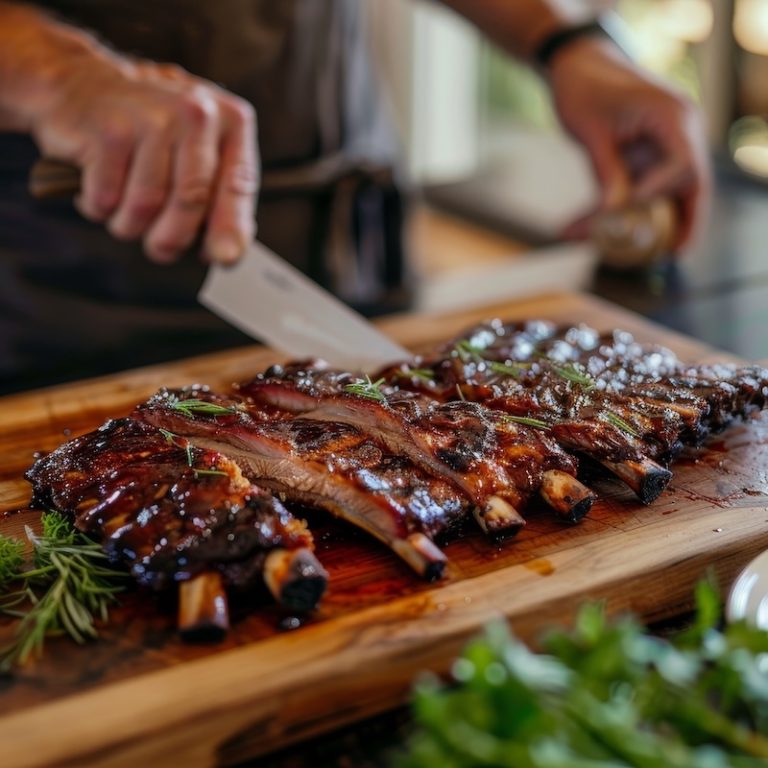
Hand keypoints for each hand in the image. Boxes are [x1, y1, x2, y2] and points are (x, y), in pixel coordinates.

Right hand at [27, 40, 257, 263]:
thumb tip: (227, 254)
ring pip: (146, 205)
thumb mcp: (199, 152)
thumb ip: (221, 199)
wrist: (80, 81)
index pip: (238, 185)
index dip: (231, 228)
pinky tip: (100, 190)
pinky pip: (108, 197)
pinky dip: (100, 208)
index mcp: (232, 121)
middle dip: (173, 238)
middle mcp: (196, 113)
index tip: (226, 259)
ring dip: (130, 225)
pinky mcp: (108, 128)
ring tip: (124, 212)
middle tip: (161, 250)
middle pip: (192, 200)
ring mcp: (152, 117)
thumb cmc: (151, 130)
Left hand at [546, 37, 710, 250]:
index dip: (661, 193)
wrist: (577, 68)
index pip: (683, 165)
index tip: (633, 210)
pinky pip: (644, 192)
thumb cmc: (584, 90)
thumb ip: (606, 172)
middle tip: (673, 253)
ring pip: (669, 194)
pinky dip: (624, 214)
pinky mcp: (647, 160)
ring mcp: (665, 147)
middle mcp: (678, 134)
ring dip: (652, 224)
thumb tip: (615, 213)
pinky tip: (595, 233)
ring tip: (636, 255)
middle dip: (683, 222)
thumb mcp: (591, 132)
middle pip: (691, 186)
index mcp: (672, 118)